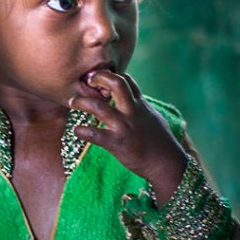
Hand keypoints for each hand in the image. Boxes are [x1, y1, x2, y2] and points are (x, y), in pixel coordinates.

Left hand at [68, 71, 186, 202]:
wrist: (167, 164)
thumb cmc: (160, 142)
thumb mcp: (152, 118)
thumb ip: (140, 107)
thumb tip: (133, 99)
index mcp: (140, 104)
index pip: (127, 80)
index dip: (111, 75)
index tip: (99, 78)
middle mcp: (132, 111)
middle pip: (116, 84)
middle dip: (99, 78)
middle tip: (86, 81)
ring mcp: (124, 126)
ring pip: (99, 107)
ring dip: (82, 102)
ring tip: (72, 102)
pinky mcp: (117, 143)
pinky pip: (94, 134)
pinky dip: (82, 131)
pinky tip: (76, 131)